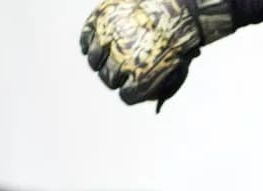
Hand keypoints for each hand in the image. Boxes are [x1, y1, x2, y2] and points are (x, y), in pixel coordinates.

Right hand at [79, 0, 234, 108]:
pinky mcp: (102, 19)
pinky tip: (96, 45)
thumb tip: (155, 109)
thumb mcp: (177, 72)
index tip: (131, 88)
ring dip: (100, 63)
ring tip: (108, 58)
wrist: (177, 9)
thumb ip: (163, 90)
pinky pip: (85, 38)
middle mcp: (123, 60)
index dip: (130, 93)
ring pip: (94, 61)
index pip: (127, 97)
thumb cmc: (178, 42)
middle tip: (118, 73)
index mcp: (143, 78)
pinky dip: (87, 44)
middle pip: (108, 79)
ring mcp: (110, 38)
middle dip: (114, 79)